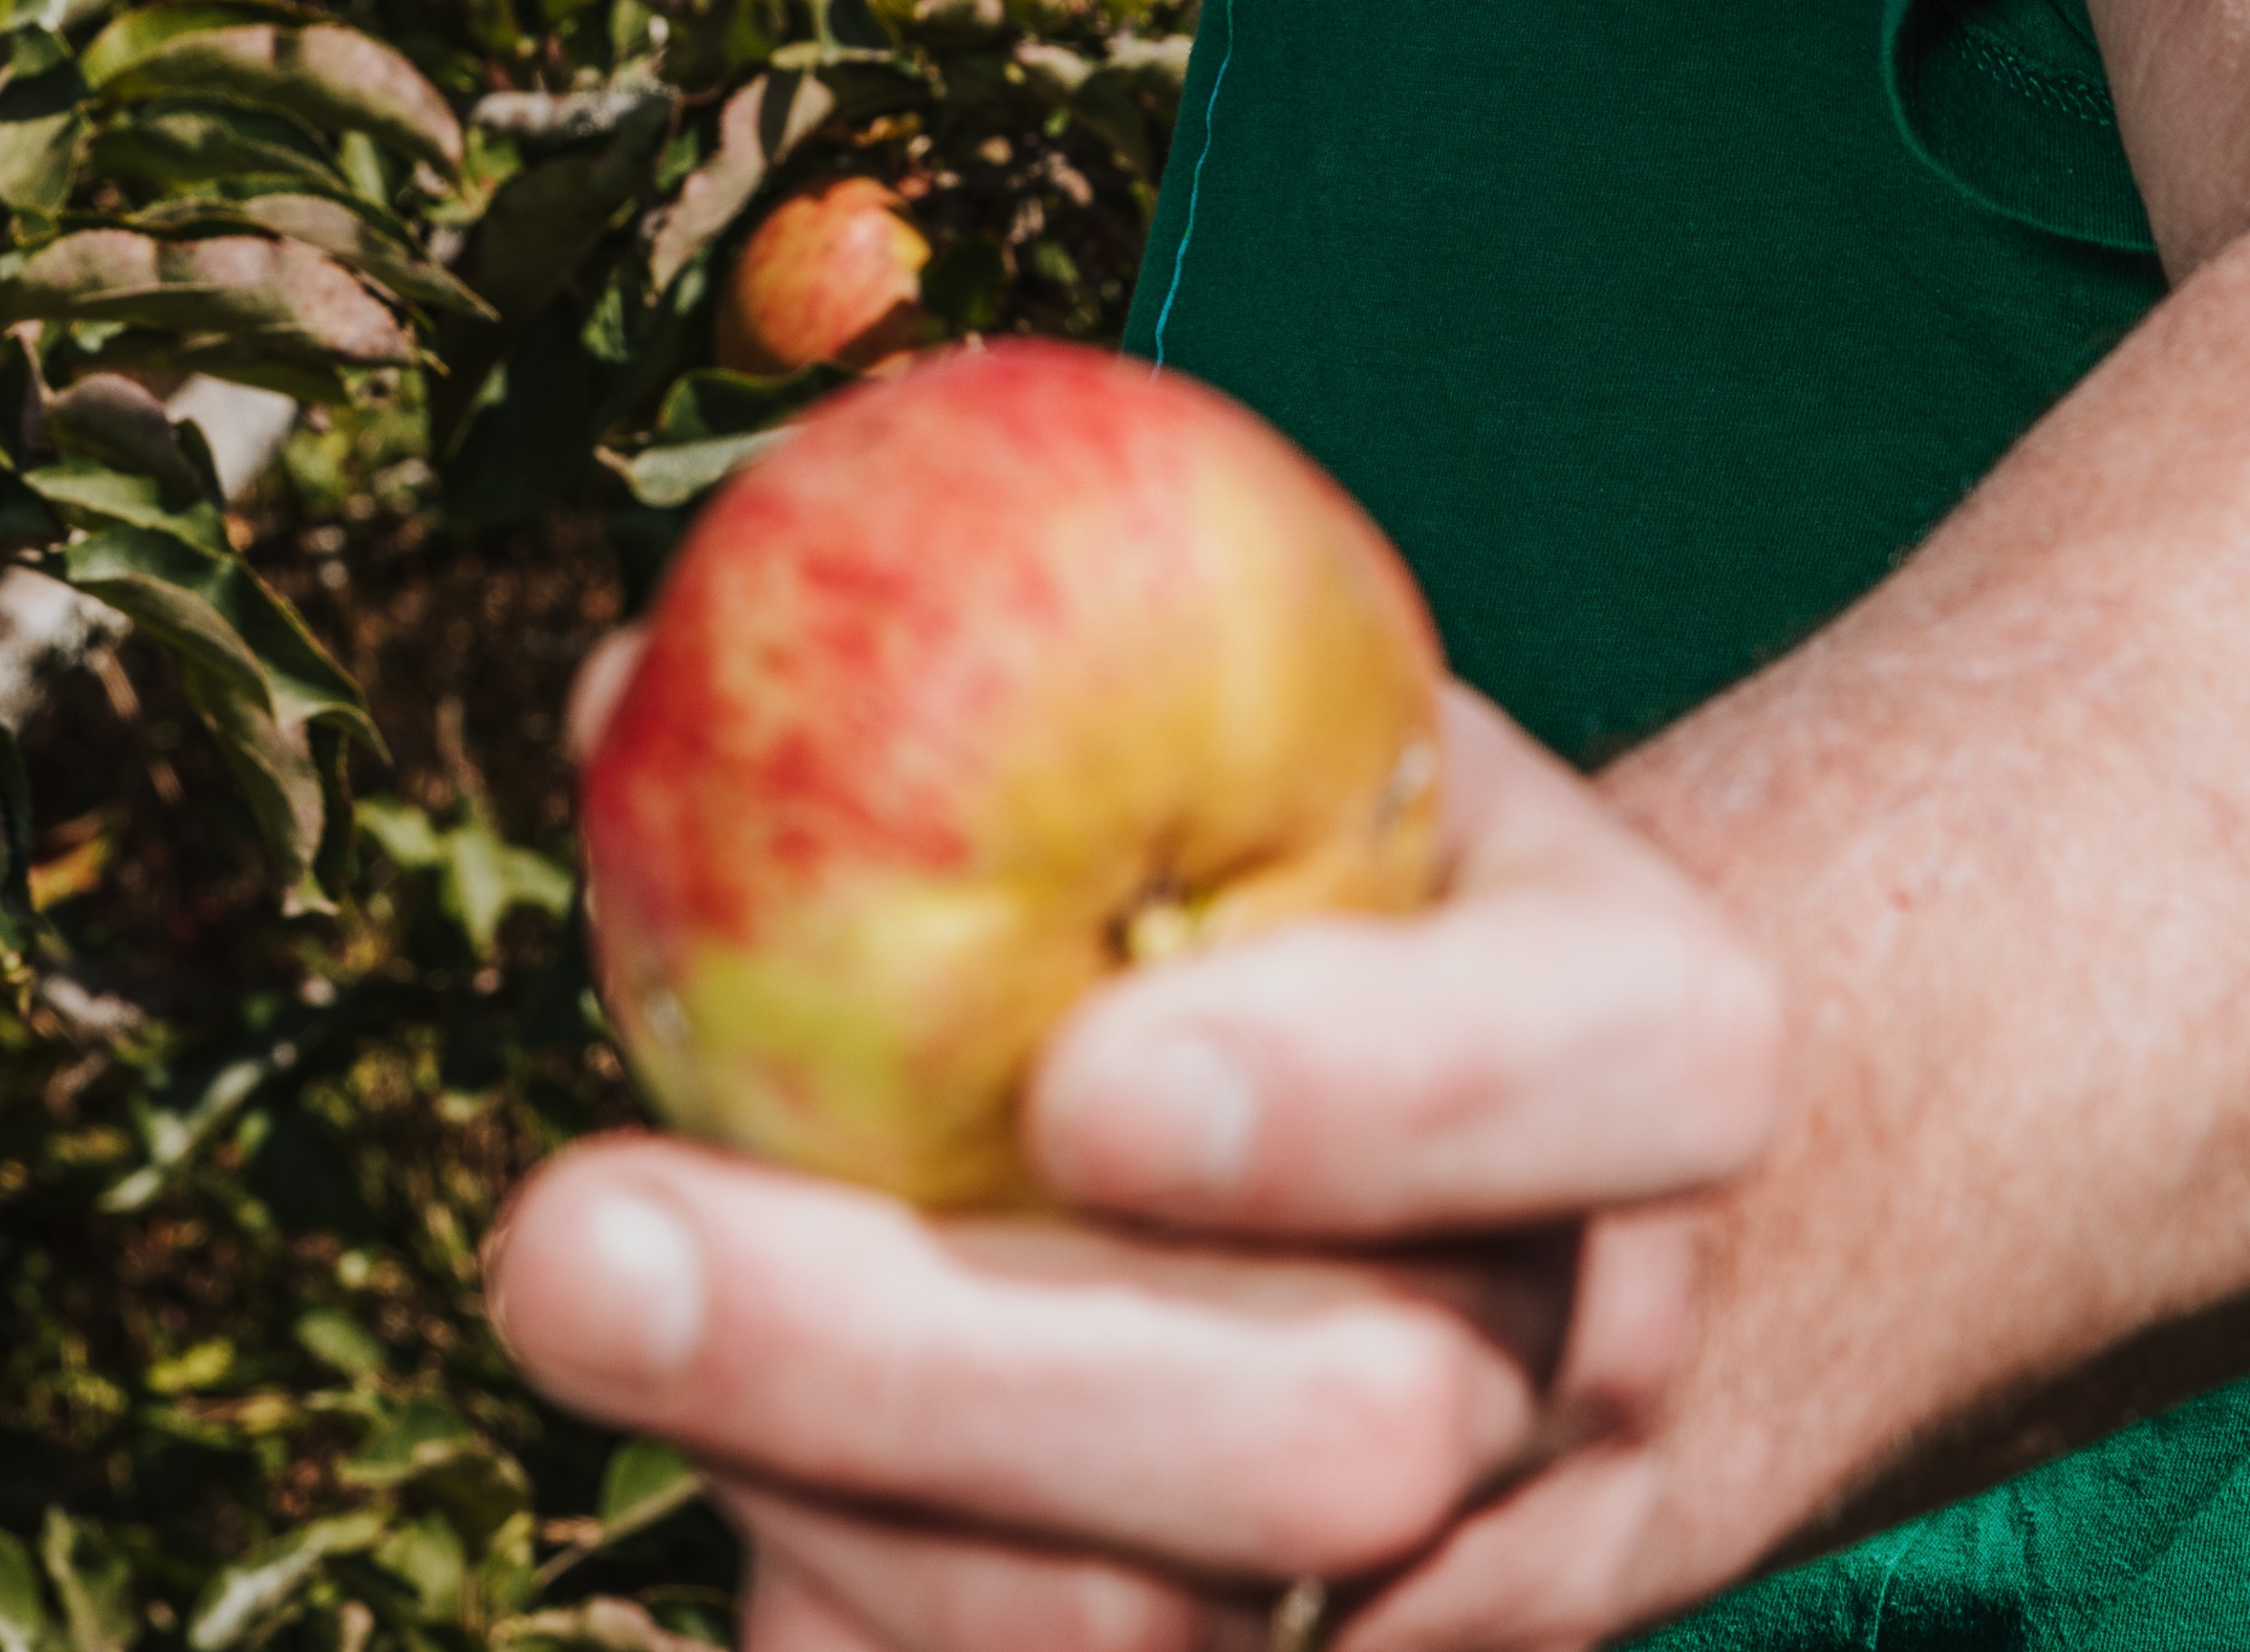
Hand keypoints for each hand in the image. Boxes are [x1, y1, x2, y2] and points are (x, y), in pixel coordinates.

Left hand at [488, 686, 1786, 1651]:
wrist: (1531, 1207)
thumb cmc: (1349, 894)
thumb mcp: (1293, 730)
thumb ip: (1042, 691)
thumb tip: (613, 692)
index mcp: (1662, 1042)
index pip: (1624, 1063)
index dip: (1372, 1091)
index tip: (1085, 1077)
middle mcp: (1586, 1339)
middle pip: (1343, 1430)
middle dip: (938, 1366)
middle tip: (587, 1232)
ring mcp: (1457, 1577)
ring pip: (1148, 1640)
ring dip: (817, 1485)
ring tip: (590, 1287)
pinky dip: (821, 1604)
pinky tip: (701, 1461)